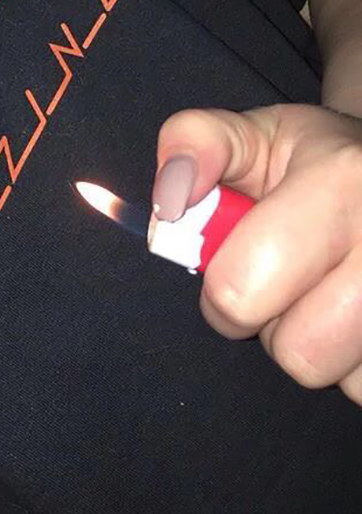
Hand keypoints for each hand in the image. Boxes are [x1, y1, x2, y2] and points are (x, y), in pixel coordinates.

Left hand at [154, 103, 361, 404]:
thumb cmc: (306, 161)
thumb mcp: (247, 135)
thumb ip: (194, 144)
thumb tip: (168, 201)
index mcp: (340, 182)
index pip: (241, 290)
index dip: (220, 291)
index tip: (231, 265)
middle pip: (299, 353)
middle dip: (269, 324)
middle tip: (281, 282)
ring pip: (339, 378)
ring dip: (314, 344)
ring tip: (321, 291)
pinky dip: (350, 362)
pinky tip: (351, 313)